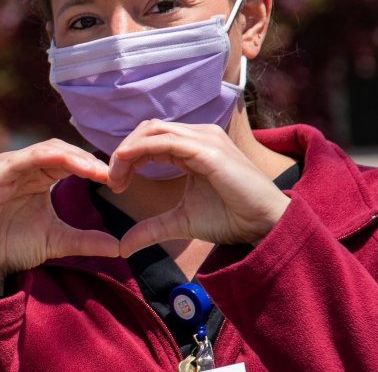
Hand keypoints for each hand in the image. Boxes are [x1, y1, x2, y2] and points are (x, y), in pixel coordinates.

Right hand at [0, 139, 120, 297]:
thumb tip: (120, 247)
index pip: (67, 159)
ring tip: (94, 171)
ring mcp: (3, 172)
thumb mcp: (58, 241)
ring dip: (70, 157)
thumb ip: (86, 240)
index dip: (92, 166)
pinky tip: (62, 161)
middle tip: (109, 174)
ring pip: (40, 151)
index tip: (117, 180)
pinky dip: (40, 158)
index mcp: (35, 177)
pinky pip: (17, 162)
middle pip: (57, 150)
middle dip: (85, 159)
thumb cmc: (12, 247)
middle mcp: (20, 169)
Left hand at [107, 120, 289, 254]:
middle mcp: (199, 136)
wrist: (263, 225)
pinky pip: (164, 142)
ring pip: (153, 130)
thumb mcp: (180, 222)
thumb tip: (123, 247)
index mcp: (193, 147)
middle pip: (147, 129)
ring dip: (127, 151)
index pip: (150, 138)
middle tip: (113, 181)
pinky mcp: (208, 150)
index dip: (127, 156)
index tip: (115, 184)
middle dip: (123, 152)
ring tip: (117, 179)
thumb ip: (151, 228)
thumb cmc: (229, 218)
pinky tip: (126, 167)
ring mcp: (205, 140)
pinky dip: (139, 151)